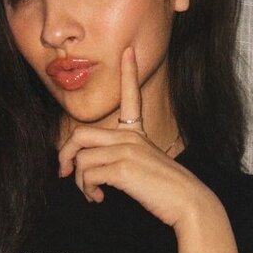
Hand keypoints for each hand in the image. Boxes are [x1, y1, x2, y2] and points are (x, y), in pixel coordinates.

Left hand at [57, 47, 213, 227]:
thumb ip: (123, 158)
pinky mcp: (122, 168)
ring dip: (80, 182)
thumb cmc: (166, 189)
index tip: (129, 51)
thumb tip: (93, 167)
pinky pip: (88, 175)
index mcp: (137, 133)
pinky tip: (99, 197)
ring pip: (81, 160)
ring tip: (92, 193)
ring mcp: (126, 151)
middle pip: (80, 135)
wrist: (187, 201)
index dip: (129, 72)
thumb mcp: (146, 165)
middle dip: (64, 155)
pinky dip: (88, 190)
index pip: (131, 96)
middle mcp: (129, 137)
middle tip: (64, 172)